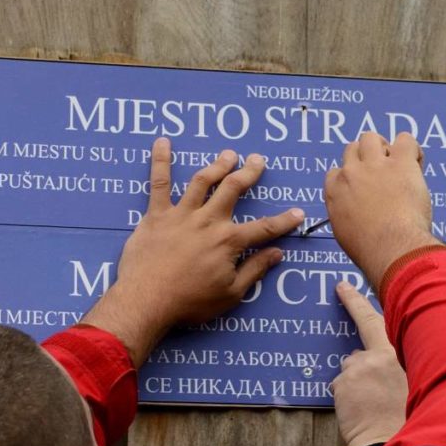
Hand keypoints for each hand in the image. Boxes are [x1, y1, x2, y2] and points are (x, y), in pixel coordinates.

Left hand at [82, 139, 304, 363]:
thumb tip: (277, 253)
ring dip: (217, 165)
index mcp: (228, 241)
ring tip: (228, 154)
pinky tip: (163, 142)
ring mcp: (181, 214)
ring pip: (203, 181)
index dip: (283, 221)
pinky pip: (159, 183)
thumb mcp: (230, 294)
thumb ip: (254, 270)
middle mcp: (208, 221)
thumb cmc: (189, 302)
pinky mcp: (157, 215)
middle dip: (248, 173)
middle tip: (257, 160)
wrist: (147, 300)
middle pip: (233, 190)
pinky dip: (160, 161)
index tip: (297, 212)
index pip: (263, 228)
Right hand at [322, 131, 440, 290]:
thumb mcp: (344, 233)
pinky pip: (405, 140)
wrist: (391, 247)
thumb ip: (346, 215)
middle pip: (352, 148)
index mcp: (335, 190)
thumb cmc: (370, 250)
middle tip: (382, 172)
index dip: (352, 176)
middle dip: (366, 157)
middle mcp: (351, 173)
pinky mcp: (400, 163)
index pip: (337, 171)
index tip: (364, 188)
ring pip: (371, 137)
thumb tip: (356, 214)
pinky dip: (412, 149)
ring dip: (383, 146)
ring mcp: (375, 165)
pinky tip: (416, 163)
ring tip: (397, 161)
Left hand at [331, 280, 408, 445]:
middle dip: (361, 370)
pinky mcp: (343, 383)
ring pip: (349, 372)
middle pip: (359, 354)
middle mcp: (377, 356)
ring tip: (371, 408)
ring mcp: (358, 368)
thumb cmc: (407, 419)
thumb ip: (397, 367)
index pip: (374, 320)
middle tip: (368, 388)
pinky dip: (346, 398)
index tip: (341, 286)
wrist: (390, 442)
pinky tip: (360, 411)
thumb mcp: (415, 384)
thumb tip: (380, 368)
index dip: (356, 301)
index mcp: (398, 354)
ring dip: (355, 385)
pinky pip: (340, 388)